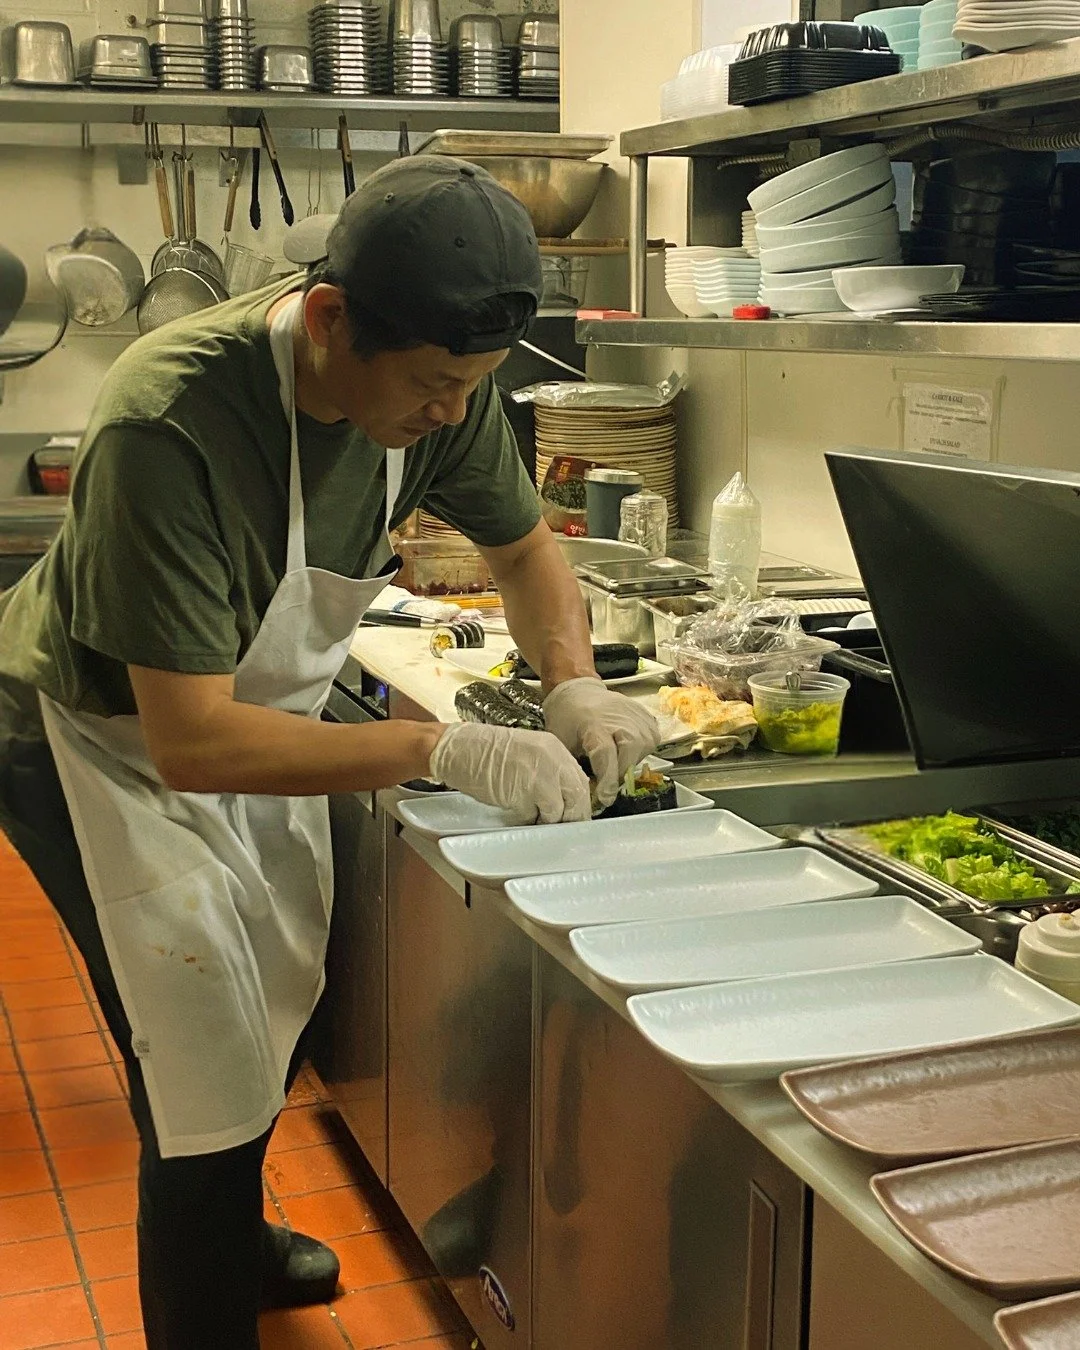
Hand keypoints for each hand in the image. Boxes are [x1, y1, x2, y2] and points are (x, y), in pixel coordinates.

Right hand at [429, 722, 590, 823]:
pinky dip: (526, 820)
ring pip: (557, 811)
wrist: (457, 748)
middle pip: (576, 797)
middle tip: (560, 828)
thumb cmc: (485, 752)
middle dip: (570, 816)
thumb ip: (548, 771)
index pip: (579, 781)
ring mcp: (538, 776)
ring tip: (531, 817)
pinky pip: (532, 816)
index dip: (578, 803)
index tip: (573, 817)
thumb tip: (563, 801)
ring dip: (547, 820)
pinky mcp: (521, 792)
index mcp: (554, 747)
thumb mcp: (527, 753)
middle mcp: (551, 759)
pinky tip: (514, 812)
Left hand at [542, 677, 659, 807]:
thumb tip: (591, 795)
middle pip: (630, 754)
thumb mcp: (563, 744)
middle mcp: (619, 718)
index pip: (606, 755)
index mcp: (593, 724)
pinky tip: (624, 747)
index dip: (607, 780)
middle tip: (607, 778)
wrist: (579, 691)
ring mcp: (637, 716)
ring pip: (642, 751)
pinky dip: (638, 751)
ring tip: (614, 758)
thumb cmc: (568, 718)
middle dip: (619, 772)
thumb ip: (577, 769)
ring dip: (628, 762)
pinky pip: (650, 743)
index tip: (604, 797)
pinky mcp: (648, 718)